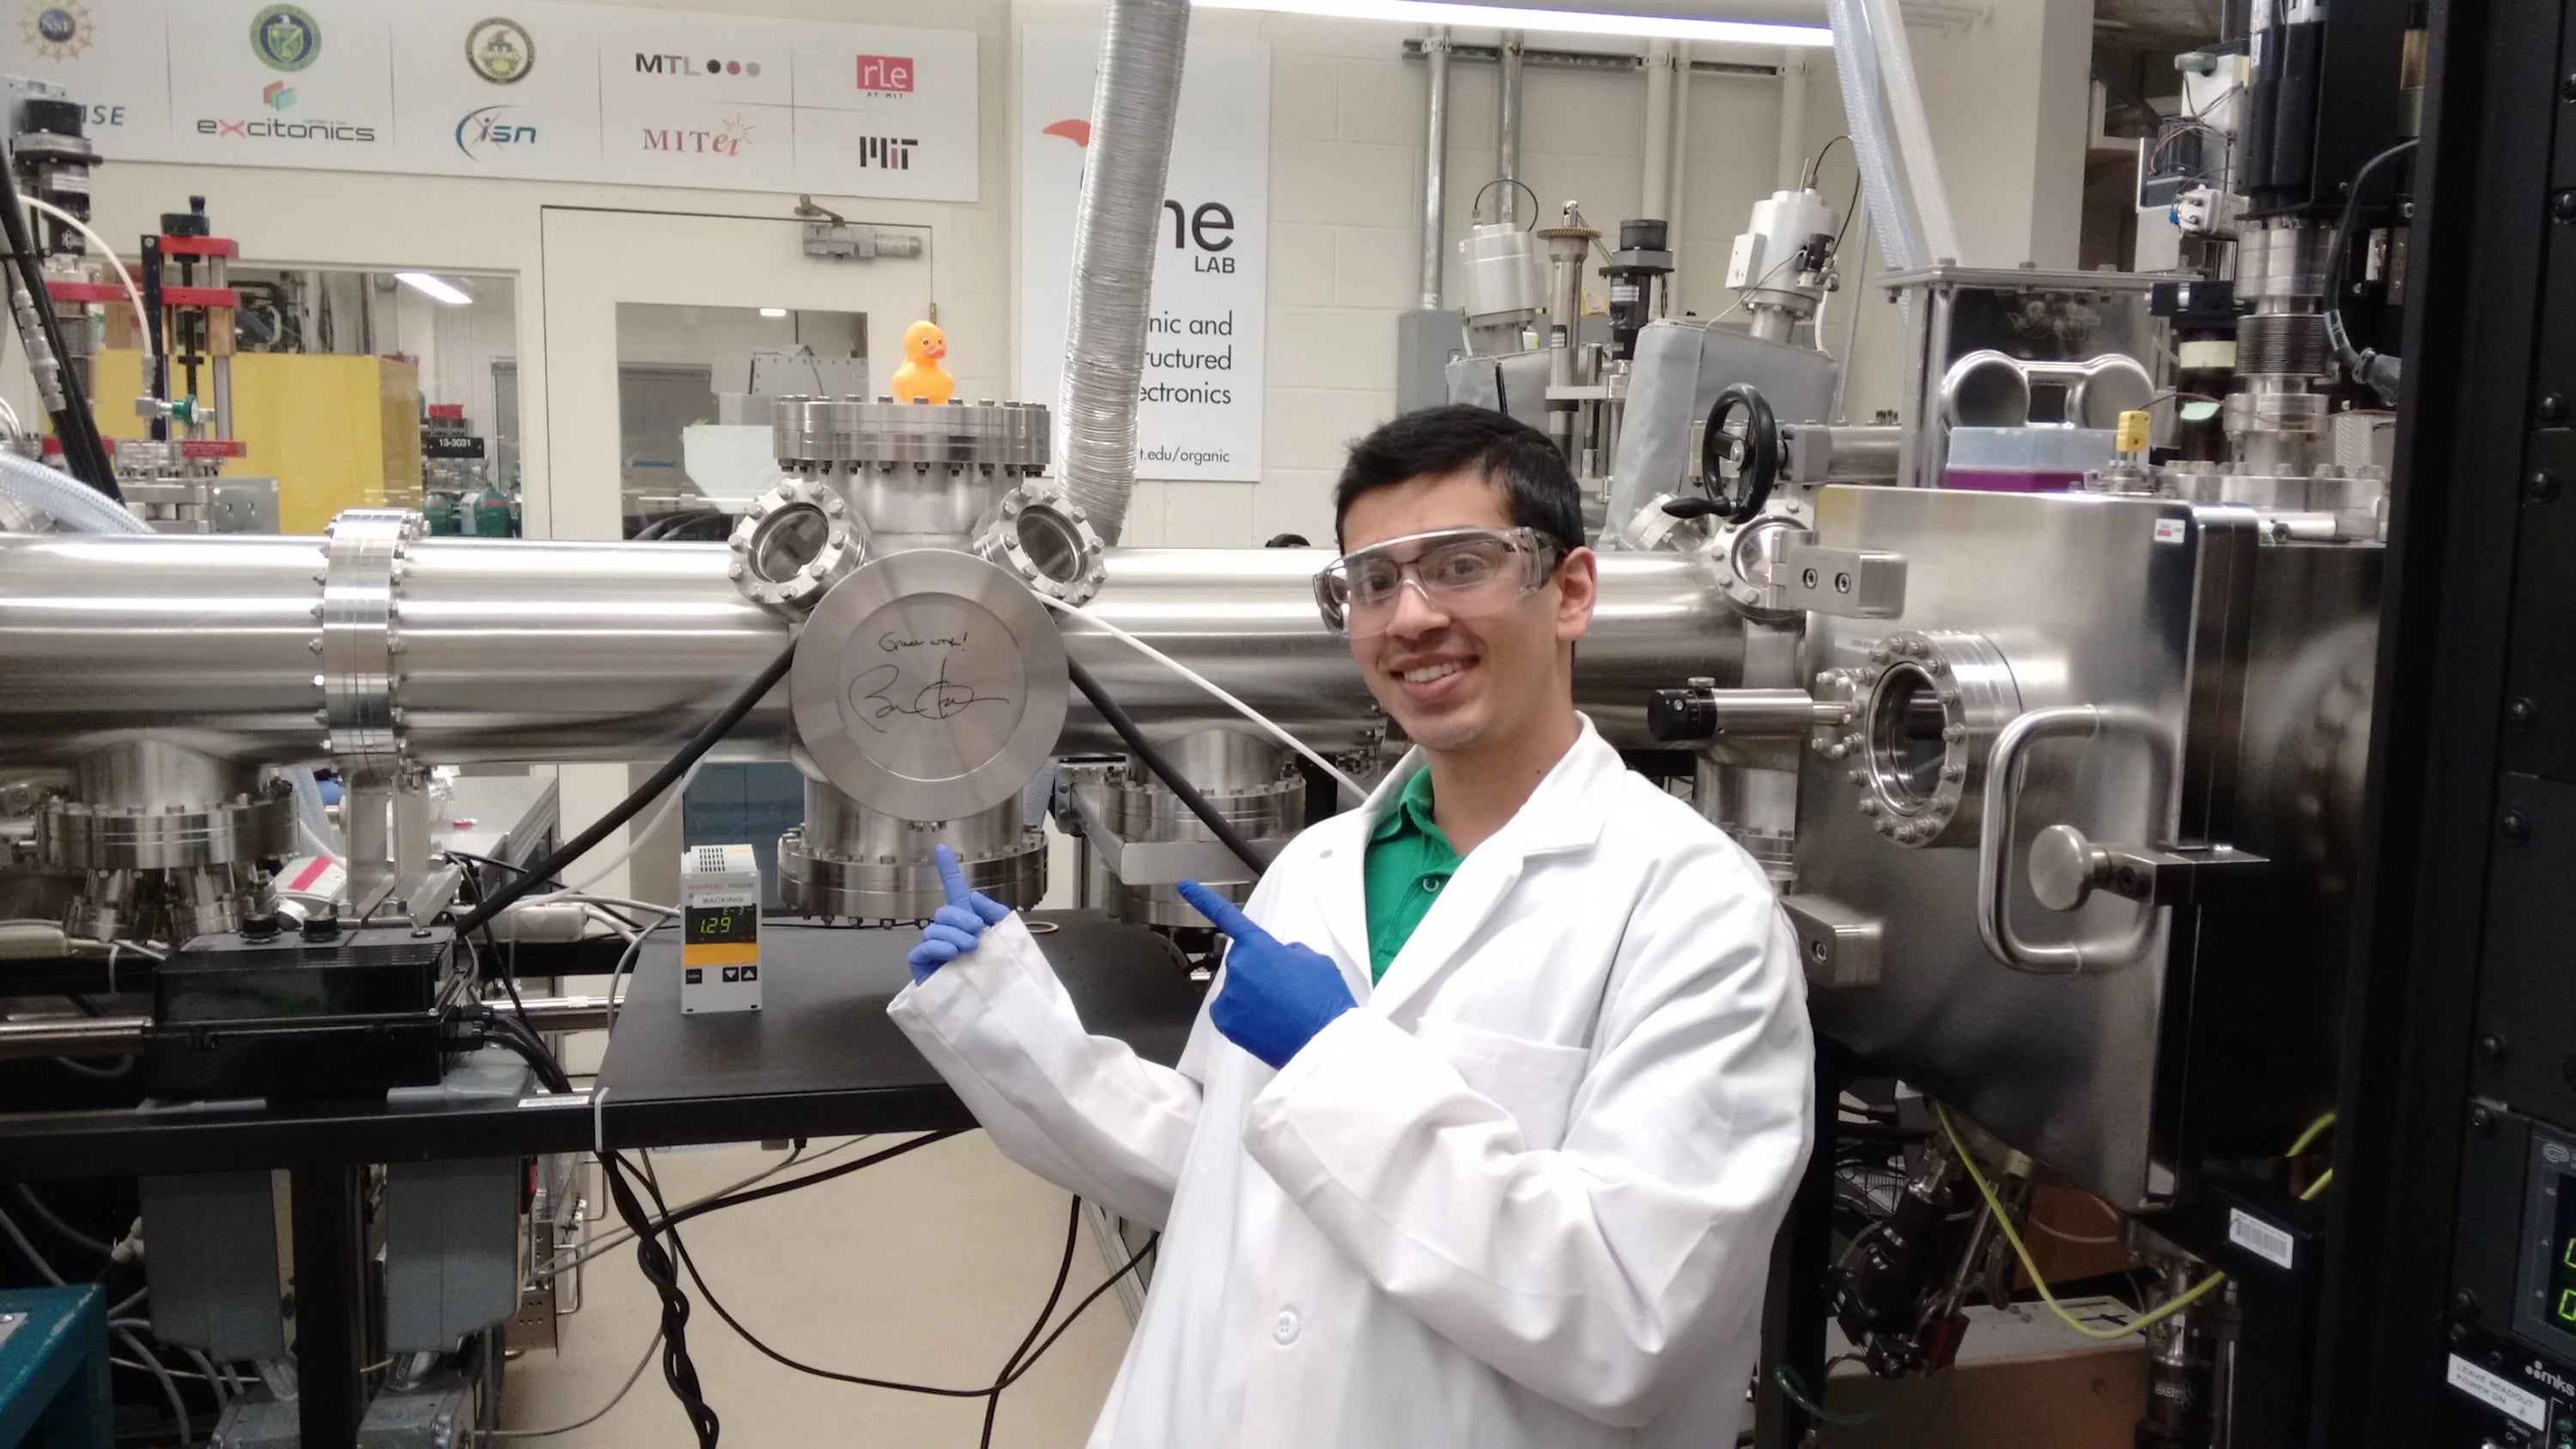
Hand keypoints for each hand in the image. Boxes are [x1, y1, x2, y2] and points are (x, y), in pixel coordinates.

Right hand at [907, 845, 1014, 983]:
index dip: (948, 870)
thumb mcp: (1008, 940)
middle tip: (978, 935)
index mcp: (967, 923)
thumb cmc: (1003, 976)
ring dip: (955, 934)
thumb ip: (995, 914)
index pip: (955, 892)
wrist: (996, 1010)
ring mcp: (935, 951)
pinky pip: (924, 947)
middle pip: (946, 911)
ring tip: (970, 950)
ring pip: (935, 928)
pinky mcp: (924, 967)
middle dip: (963, 919)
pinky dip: (939, 946)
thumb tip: (972, 896)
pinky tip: (952, 953)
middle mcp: (949, 934)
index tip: (941, 849)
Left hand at [1175, 881, 1354, 1070]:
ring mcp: (1228, 996)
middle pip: (1241, 962)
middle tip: (1285, 990)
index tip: (1183, 886)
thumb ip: (1288, 952)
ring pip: (1237, 989)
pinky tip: (1264, 1024)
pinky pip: (1229, 1011)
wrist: (1323, 1042)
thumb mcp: (1314, 960)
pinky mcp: (1225, 1022)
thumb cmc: (1324, 997)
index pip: (1229, 918)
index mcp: (1259, 946)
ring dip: (1251, 995)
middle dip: (1257, 971)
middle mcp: (1237, 967)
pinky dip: (1242, 1016)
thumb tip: (1278, 959)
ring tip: (1279, 1012)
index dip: (1203, 900)